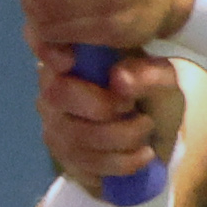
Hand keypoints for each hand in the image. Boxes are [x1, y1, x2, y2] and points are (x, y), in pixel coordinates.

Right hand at [29, 44, 186, 193]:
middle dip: (101, 106)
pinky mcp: (61, 154)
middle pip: (57, 94)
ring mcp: (53, 120)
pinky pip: (82, 163)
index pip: (43, 42)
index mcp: (74, 51)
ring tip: (147, 130)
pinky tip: (143, 154)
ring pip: (73, 135)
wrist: (156, 136)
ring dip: (120, 138)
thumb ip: (147, 75)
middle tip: (133, 106)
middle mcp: (52, 82)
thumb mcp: (163, 80)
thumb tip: (119, 79)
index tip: (70, 61)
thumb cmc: (152, 94)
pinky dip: (120, 162)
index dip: (49, 50)